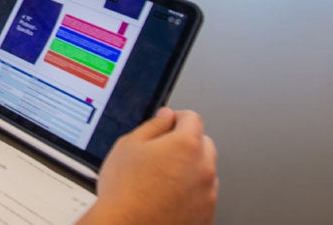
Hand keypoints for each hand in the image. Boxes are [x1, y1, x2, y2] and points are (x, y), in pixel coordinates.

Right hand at [80, 108, 217, 224]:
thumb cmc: (124, 190)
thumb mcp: (128, 145)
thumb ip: (153, 125)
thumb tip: (165, 117)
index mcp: (186, 145)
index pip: (193, 118)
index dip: (176, 118)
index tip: (167, 124)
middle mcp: (203, 168)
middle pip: (203, 143)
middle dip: (185, 143)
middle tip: (161, 153)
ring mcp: (208, 193)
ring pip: (204, 171)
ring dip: (189, 169)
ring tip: (161, 179)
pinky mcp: (206, 214)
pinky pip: (203, 195)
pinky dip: (190, 192)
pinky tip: (167, 196)